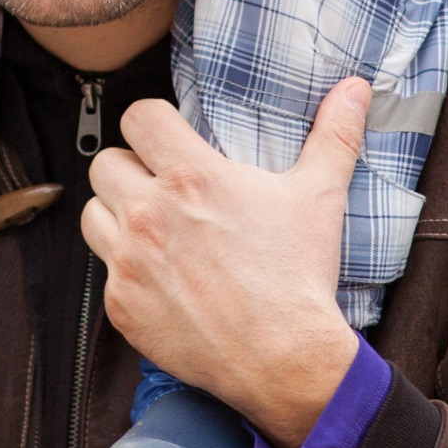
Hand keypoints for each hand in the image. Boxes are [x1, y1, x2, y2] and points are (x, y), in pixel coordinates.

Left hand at [80, 79, 368, 447]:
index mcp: (191, 178)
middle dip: (132, 169)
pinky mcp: (121, 304)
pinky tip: (161, 277)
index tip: (169, 139)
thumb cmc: (298, 276)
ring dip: (117, 215)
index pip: (138, 117)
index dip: (153, 123)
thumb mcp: (319, 196)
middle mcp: (149, 214)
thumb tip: (354, 89)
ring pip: (93, 213)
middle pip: (106, 162)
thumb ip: (333, 134)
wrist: (285, 359)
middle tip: (161, 188)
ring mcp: (129, 261)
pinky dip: (125, 270)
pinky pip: (104, 270)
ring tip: (154, 229)